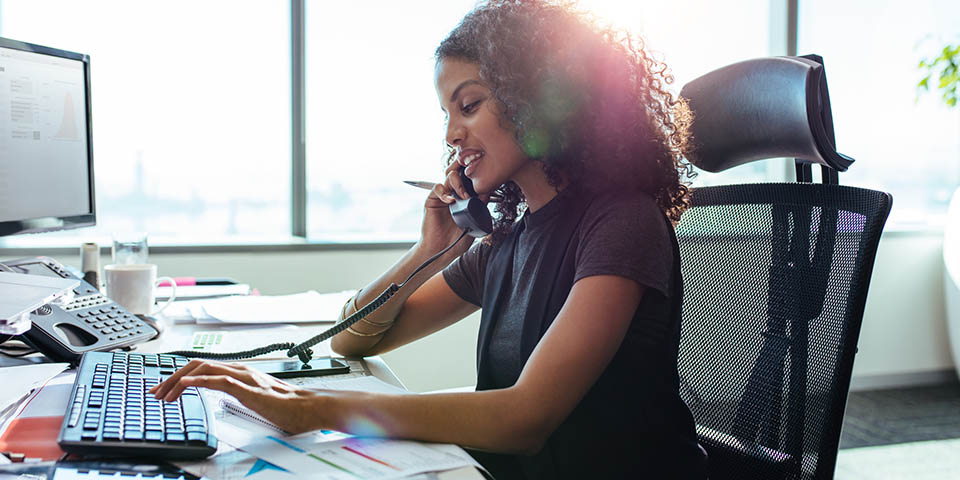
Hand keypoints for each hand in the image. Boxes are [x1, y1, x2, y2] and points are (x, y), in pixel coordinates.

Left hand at [148, 359, 321, 434]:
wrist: (310, 408)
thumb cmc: (289, 407)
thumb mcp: (256, 400)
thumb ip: (240, 395)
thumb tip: (225, 400)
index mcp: (241, 373)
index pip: (204, 367)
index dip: (180, 375)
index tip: (165, 388)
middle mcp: (240, 370)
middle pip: (198, 365)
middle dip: (172, 377)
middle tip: (156, 391)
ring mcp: (244, 377)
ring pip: (204, 369)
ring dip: (179, 380)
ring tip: (164, 393)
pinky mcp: (248, 389)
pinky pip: (219, 381)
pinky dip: (198, 381)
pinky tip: (185, 385)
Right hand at [417, 160, 482, 254]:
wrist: (441, 251)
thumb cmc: (456, 241)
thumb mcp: (474, 224)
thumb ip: (480, 209)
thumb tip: (487, 194)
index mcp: (465, 199)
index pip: (471, 180)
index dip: (477, 177)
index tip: (485, 179)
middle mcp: (454, 194)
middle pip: (460, 172)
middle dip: (467, 171)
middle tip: (474, 180)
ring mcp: (443, 196)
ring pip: (450, 176)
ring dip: (458, 183)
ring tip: (464, 197)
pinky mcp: (432, 200)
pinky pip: (438, 188)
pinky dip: (444, 192)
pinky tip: (450, 201)